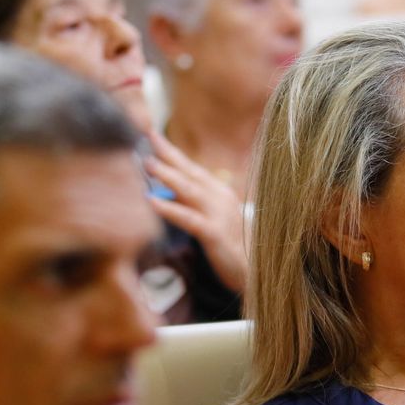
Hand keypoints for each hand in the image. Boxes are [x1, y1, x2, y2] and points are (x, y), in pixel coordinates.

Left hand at [141, 131, 248, 293]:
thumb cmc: (231, 245)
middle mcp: (220, 198)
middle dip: (168, 154)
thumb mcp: (211, 219)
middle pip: (190, 171)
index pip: (192, 167)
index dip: (172, 151)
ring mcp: (219, 214)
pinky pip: (189, 219)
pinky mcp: (215, 234)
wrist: (257, 270)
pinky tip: (151, 202)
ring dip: (168, 175)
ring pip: (189, 190)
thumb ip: (190, 204)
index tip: (152, 134)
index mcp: (218, 192)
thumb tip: (162, 192)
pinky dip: (170, 208)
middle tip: (147, 136)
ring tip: (148, 164)